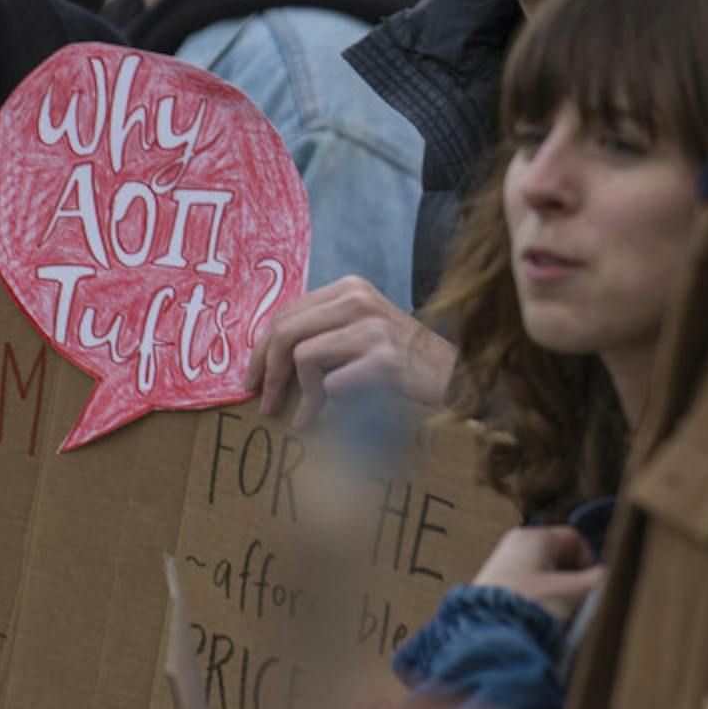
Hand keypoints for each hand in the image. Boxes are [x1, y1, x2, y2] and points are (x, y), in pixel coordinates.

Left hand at [241, 277, 455, 427]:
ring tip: (304, 419)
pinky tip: (333, 420)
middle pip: (285, 331)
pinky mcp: (385, 358)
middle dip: (267, 372)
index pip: (286, 312)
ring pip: (304, 357)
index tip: (251, 379)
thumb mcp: (361, 334)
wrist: (456, 380)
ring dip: (300, 397)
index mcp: (349, 289)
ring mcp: (373, 327)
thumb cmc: (403, 364)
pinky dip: (327, 407)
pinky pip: (332, 383)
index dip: (260, 348)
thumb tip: (265, 359)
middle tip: (263, 404)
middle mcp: (359, 299)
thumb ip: (322, 333)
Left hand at [472, 526, 603, 624]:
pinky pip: (527, 592)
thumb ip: (600, 582)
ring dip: (557, 597)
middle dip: (573, 582)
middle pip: (559, 559)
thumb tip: (613, 577)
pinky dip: (539, 605)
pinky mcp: (493, 591)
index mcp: (534, 537)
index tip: (593, 586)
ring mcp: (501, 568)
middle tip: (579, 605)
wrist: (485, 636)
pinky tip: (539, 623)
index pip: (574, 540)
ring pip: (544, 578)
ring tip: (559, 618)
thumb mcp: (573, 593)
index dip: (589, 562)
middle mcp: (515, 546)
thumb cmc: (529, 606)